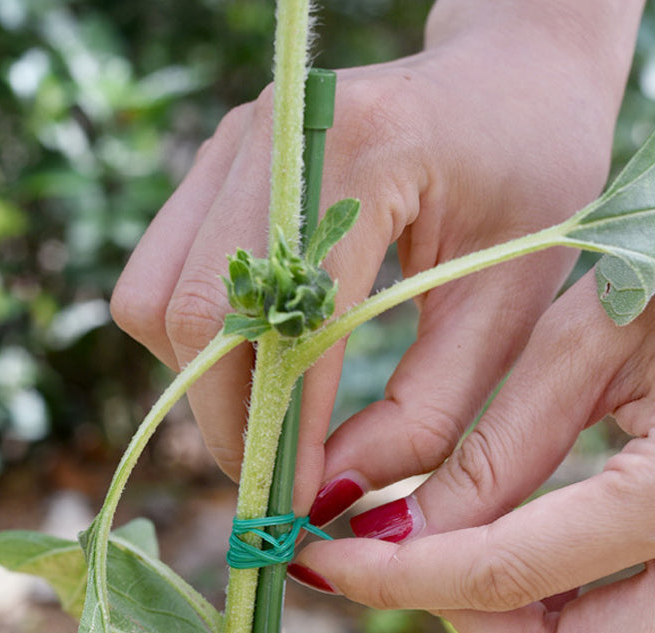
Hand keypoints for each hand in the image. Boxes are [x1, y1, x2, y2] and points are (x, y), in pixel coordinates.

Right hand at [112, 8, 627, 510]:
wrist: (506, 79)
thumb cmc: (529, 182)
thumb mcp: (508, 306)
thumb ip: (427, 411)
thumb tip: (334, 491)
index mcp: (365, 151)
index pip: (288, 324)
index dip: (285, 430)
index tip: (300, 502)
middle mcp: (275, 136)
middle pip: (193, 316)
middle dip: (226, 418)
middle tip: (276, 474)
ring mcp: (233, 145)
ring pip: (155, 299)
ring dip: (201, 379)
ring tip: (270, 413)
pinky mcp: (216, 164)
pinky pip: (162, 276)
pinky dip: (195, 340)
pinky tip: (256, 357)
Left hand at [290, 270, 654, 632]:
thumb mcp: (585, 347)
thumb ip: (497, 451)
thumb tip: (396, 534)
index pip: (500, 572)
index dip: (393, 575)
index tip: (321, 560)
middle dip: (469, 622)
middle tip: (402, 556)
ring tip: (460, 551)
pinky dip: (566, 620)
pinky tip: (524, 551)